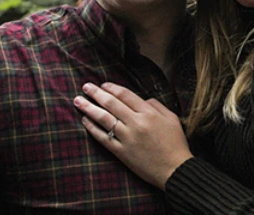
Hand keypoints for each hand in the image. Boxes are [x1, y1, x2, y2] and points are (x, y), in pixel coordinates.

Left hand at [73, 82, 192, 189]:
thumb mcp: (172, 118)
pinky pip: (103, 137)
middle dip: (96, 93)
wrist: (174, 169)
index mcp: (149, 113)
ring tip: (78, 101)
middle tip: (85, 86)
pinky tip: (85, 120)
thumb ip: (157, 105)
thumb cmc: (176, 143)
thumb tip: (143, 99)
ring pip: (104, 119)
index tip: (103, 84)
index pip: (126, 95)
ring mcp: (127, 138)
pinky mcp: (121, 152)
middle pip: (112, 104)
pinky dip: (92, 128)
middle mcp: (136, 123)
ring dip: (89, 108)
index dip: (112, 88)